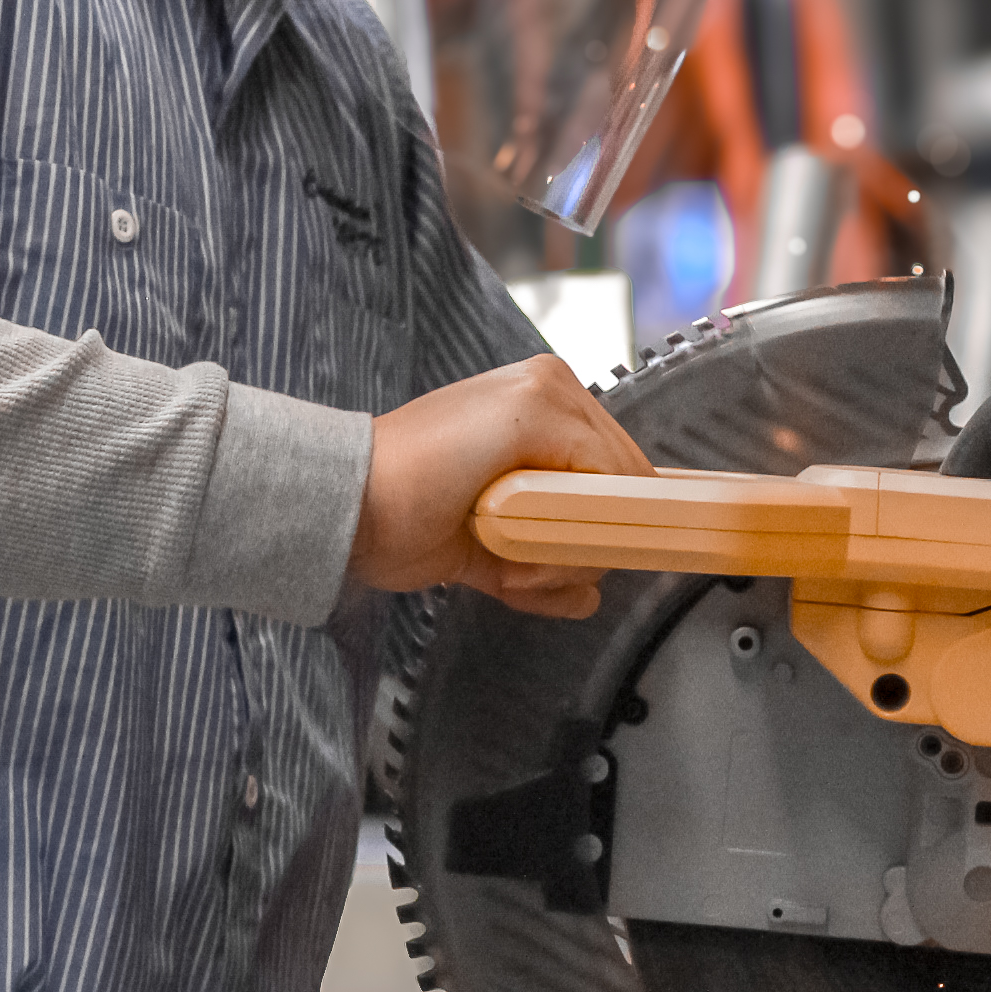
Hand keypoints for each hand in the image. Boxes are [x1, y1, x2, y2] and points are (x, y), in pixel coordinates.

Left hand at [351, 356, 653, 617]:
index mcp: (553, 399)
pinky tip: (508, 582)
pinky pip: (561, 583)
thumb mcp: (523, 421)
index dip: (618, 506)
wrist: (354, 513)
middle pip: (613, 516)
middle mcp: (547, 450)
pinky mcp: (509, 547)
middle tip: (534, 546)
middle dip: (579, 541)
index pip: (627, 465)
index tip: (600, 533)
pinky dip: (543, 592)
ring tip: (510, 562)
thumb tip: (636, 503)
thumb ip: (592, 450)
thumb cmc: (423, 458)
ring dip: (555, 569)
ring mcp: (530, 502)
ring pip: (590, 555)